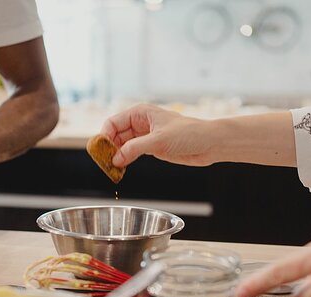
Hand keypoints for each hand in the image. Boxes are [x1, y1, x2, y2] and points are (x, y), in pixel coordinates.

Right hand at [101, 103, 219, 167]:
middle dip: (108, 148)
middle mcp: (140, 123)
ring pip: (122, 145)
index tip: (101, 151)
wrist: (209, 144)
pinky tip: (121, 169)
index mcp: (140, 112)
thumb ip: (135, 148)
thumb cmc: (188, 134)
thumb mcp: (158, 140)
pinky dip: (124, 160)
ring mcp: (145, 136)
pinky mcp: (151, 148)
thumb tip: (116, 158)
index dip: (104, 136)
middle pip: (114, 134)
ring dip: (116, 156)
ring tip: (112, 169)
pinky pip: (131, 153)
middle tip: (105, 164)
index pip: (113, 122)